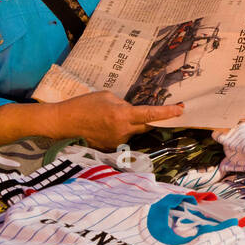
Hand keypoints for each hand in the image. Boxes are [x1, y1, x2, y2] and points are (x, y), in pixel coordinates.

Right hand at [53, 91, 184, 148]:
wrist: (63, 123)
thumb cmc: (83, 105)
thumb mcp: (107, 97)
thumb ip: (124, 104)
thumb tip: (133, 111)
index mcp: (122, 115)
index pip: (151, 115)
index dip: (168, 113)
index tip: (181, 110)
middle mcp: (123, 131)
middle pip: (147, 125)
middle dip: (156, 119)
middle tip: (168, 112)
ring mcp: (117, 141)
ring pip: (134, 131)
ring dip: (133, 123)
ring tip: (113, 115)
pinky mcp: (110, 147)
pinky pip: (124, 136)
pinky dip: (122, 129)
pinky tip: (108, 124)